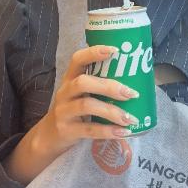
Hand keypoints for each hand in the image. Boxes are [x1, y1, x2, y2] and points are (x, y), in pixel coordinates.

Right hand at [5, 45, 138, 182]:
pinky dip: (108, 131)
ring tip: (131, 118)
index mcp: (70, 79)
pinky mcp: (66, 130)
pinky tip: (123, 132)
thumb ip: (99, 86)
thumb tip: (138, 81)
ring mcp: (64, 111)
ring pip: (87, 106)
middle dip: (109, 87)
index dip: (94, 52)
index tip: (115, 50)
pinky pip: (89, 130)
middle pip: (83, 83)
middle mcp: (65, 92)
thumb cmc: (74, 110)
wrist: (50, 137)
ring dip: (112, 112)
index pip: (78, 59)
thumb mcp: (81, 95)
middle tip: (132, 94)